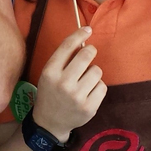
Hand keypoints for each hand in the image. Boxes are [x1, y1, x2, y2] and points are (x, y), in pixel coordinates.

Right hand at [32, 26, 106, 142]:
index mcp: (50, 71)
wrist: (50, 121)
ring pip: (97, 71)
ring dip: (93, 72)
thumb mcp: (48, 73)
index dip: (79, 35)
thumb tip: (83, 40)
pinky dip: (97, 86)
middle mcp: (63, 83)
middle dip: (90, 51)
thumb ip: (62, 59)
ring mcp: (77, 96)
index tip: (88, 29)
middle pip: (86, 56)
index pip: (67, 47)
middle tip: (89, 53)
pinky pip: (102, 86)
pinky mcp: (89, 107)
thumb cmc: (50, 92)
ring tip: (85, 79)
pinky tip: (88, 91)